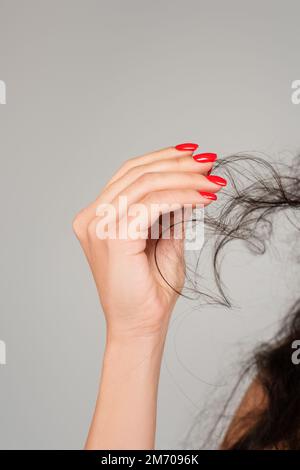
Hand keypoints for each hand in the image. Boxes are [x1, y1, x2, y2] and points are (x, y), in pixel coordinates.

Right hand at [73, 144, 224, 340]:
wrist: (141, 328)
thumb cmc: (150, 290)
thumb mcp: (164, 240)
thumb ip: (171, 211)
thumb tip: (192, 180)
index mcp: (98, 217)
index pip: (130, 175)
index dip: (163, 158)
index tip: (195, 155)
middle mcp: (92, 218)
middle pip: (137, 173)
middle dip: (178, 164)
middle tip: (210, 163)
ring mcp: (98, 226)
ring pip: (145, 184)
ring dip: (184, 178)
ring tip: (213, 181)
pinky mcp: (113, 237)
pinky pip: (151, 204)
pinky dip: (181, 196)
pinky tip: (204, 198)